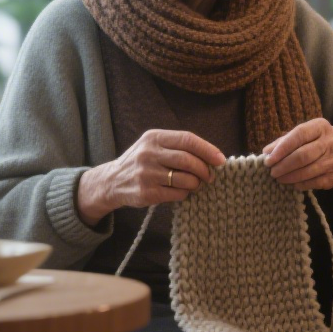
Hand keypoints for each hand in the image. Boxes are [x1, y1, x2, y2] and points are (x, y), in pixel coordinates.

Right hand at [77, 129, 226, 225]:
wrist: (112, 181)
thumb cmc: (141, 162)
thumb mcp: (153, 145)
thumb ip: (177, 147)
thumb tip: (212, 156)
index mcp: (154, 137)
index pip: (187, 139)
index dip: (207, 150)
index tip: (220, 159)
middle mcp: (148, 153)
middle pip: (188, 160)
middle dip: (204, 169)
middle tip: (211, 176)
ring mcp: (146, 174)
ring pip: (185, 179)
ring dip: (197, 183)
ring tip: (197, 184)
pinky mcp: (146, 193)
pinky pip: (177, 194)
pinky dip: (185, 193)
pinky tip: (183, 191)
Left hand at [262, 118, 332, 190]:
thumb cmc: (317, 140)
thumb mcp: (304, 133)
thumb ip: (284, 141)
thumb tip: (266, 152)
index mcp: (320, 126)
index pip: (299, 135)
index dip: (282, 149)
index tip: (268, 160)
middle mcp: (330, 142)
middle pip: (303, 156)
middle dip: (284, 166)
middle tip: (272, 172)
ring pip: (308, 171)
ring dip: (290, 177)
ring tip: (279, 178)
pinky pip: (315, 183)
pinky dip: (300, 184)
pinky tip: (292, 183)